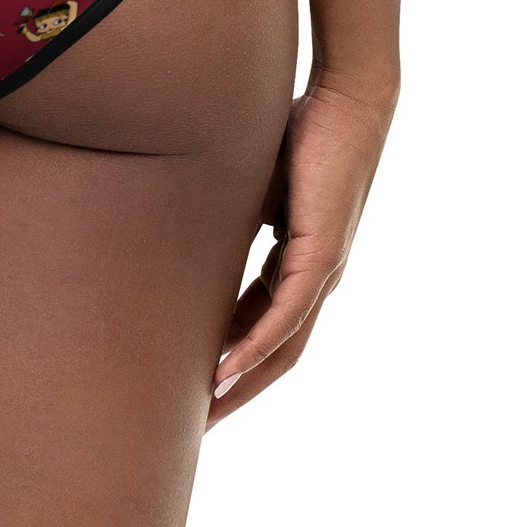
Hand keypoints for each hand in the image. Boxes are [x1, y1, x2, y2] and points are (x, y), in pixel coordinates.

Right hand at [207, 73, 396, 426]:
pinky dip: (255, 346)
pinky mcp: (324, 254)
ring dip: (242, 382)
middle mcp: (316, 277)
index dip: (228, 360)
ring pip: (282, 345)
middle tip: (193, 425)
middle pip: (275, 354)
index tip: (192, 387)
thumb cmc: (299, 132)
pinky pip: (287, 314)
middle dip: (234, 392)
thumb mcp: (248, 188)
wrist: (346, 100)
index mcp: (297, 263)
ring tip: (203, 412)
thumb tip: (178, 231)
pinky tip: (226, 369)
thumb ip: (225, 218)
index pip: (261, 327)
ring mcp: (324, 270)